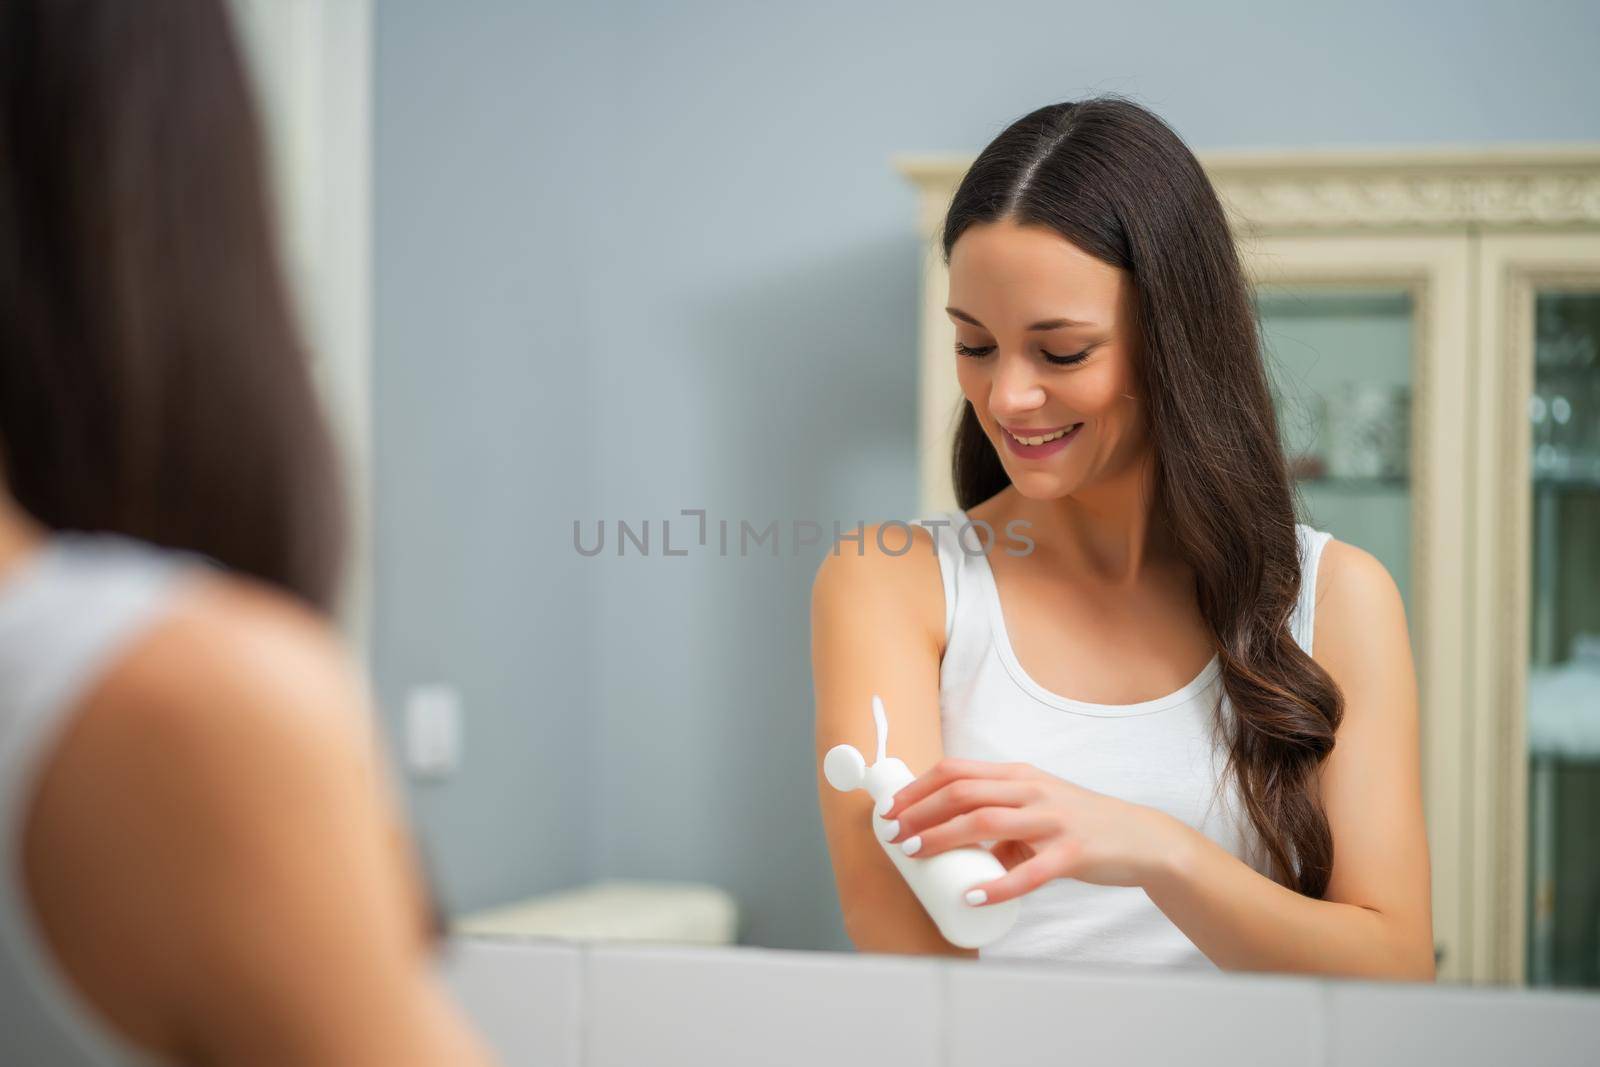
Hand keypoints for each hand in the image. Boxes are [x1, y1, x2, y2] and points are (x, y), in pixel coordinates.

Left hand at [878, 758, 1193, 905]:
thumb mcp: (1037, 807)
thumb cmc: (1080, 823)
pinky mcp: (1072, 852)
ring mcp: (1052, 820)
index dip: (918, 788)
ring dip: (942, 837)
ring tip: (914, 853)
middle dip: (920, 811)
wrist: (1139, 838)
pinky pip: (1028, 872)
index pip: (957, 771)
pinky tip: (972, 896)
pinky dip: (996, 885)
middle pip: (962, 792)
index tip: (891, 808)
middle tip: (893, 833)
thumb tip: (956, 846)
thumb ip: (1000, 818)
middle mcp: (1032, 790)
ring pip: (986, 822)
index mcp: (1019, 776)